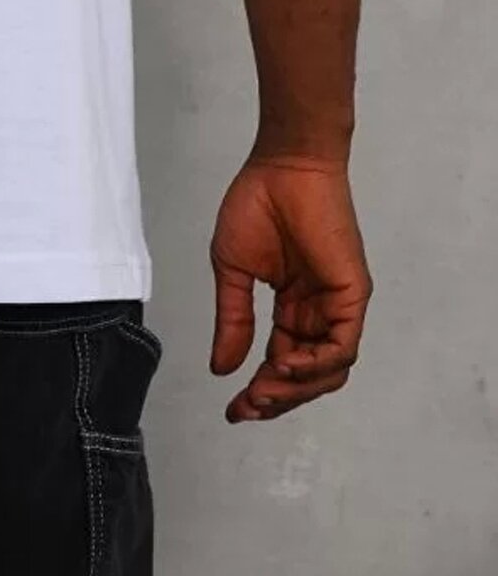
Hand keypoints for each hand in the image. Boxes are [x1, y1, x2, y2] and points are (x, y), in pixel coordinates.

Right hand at [210, 155, 370, 420]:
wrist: (283, 166)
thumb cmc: (257, 204)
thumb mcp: (233, 269)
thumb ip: (232, 320)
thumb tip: (222, 369)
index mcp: (292, 307)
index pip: (281, 363)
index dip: (259, 391)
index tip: (233, 409)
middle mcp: (318, 313)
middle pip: (307, 376)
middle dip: (277, 399)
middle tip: (247, 408)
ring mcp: (338, 306)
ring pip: (328, 371)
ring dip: (296, 389)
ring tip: (263, 391)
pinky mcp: (352, 295)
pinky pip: (342, 347)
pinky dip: (316, 364)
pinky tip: (285, 365)